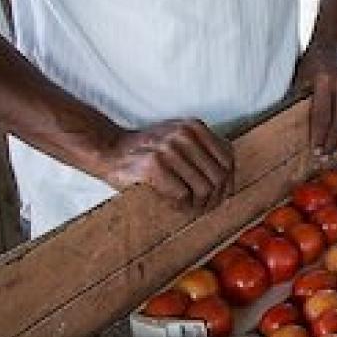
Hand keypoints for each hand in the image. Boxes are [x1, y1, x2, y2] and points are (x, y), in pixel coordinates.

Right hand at [101, 119, 233, 209]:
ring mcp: (169, 150)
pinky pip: (182, 195)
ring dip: (199, 205)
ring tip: (190, 209)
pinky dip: (182, 207)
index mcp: (194, 128)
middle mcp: (185, 135)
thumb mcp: (177, 139)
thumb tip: (228, 176)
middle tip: (205, 208)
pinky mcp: (154, 167)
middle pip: (219, 176)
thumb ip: (202, 149)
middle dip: (215, 198)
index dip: (229, 181)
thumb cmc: (144, 151)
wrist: (107, 151)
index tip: (222, 195)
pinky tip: (175, 207)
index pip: (228, 158)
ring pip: (204, 188)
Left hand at [293, 41, 336, 157]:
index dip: (320, 137)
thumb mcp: (302, 76)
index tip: (316, 151)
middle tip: (327, 157)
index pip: (323, 117)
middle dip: (333, 143)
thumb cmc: (315, 58)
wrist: (336, 39)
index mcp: (326, 79)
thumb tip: (296, 126)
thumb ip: (302, 99)